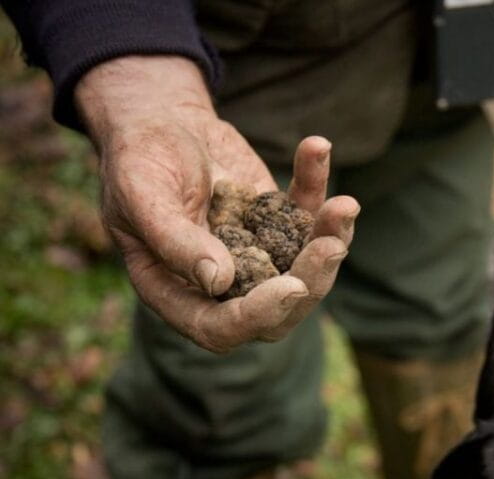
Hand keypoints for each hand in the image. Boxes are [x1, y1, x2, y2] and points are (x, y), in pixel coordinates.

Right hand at [75, 56, 358, 352]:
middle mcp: (222, 284)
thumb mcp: (142, 195)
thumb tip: (219, 281)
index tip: (291, 286)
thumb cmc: (136, 160)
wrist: (159, 122)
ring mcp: (257, 255)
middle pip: (278, 309)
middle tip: (331, 246)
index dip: (257, 316)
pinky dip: (317, 184)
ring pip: (306, 268)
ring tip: (343, 205)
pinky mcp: (279, 223)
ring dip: (330, 238)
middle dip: (311, 280)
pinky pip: (308, 215)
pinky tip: (316, 148)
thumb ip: (174, 241)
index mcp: (177, 291)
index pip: (219, 327)